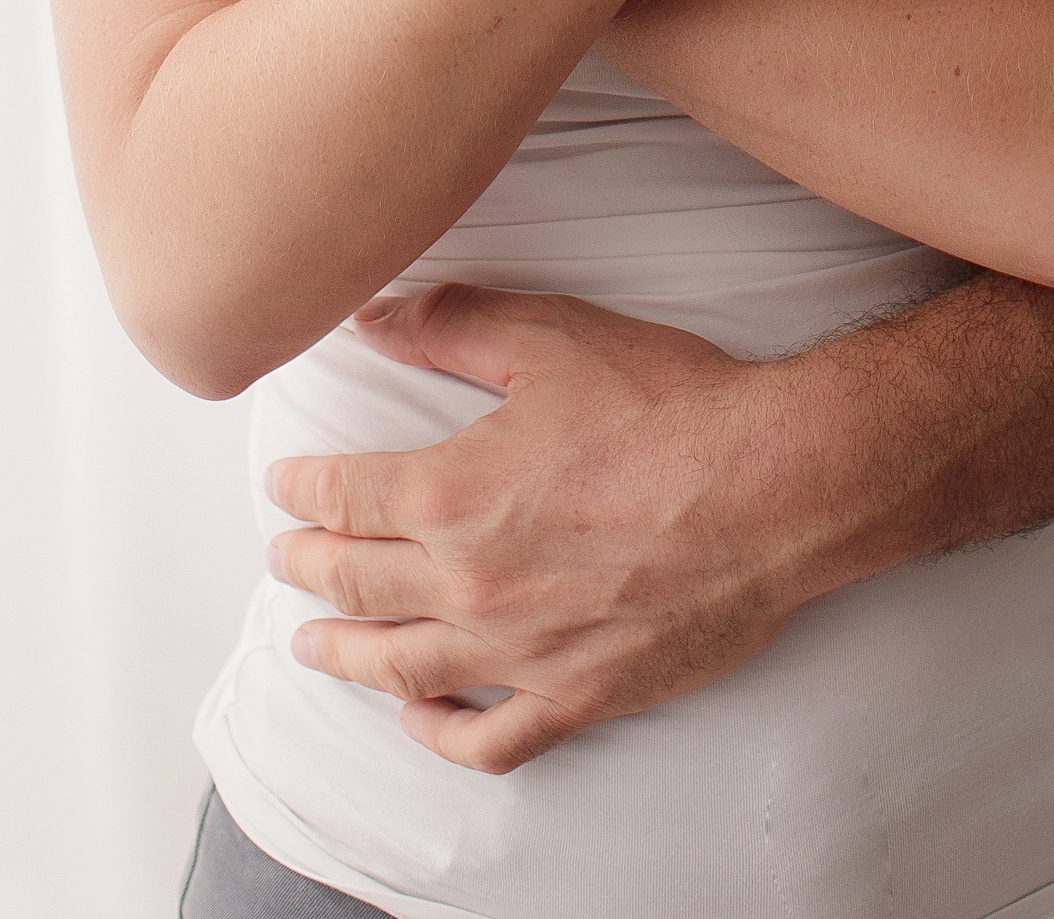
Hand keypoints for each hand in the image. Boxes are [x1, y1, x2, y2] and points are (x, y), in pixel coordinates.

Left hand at [264, 285, 826, 770]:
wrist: (773, 487)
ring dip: (343, 657)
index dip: (302, 491)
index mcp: (451, 494)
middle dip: (307, 567)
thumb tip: (373, 315)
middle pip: (355, 586)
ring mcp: (520, 651)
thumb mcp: (551, 336)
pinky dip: (439, 736)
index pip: (344, 498)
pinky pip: (488, 739)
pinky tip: (418, 718)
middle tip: (282, 558)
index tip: (281, 488)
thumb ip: (453, 324)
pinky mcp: (578, 694)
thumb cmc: (670, 405)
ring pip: (400, 668)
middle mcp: (470, 584)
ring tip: (310, 646)